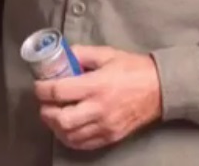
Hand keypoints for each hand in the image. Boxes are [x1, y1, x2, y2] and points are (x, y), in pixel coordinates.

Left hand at [34, 45, 161, 150]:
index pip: (59, 92)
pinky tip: (65, 128)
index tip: (38, 85)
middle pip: (62, 119)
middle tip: (43, 102)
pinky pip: (84, 144)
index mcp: (96, 86)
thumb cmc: (132, 68)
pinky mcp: (112, 137)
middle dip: (46, 111)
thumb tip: (61, 56)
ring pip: (71, 135)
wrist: (160, 89)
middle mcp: (99, 109)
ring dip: (55, 126)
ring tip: (51, 115)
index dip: (42, 89)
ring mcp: (106, 126)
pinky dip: (69, 138)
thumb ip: (81, 54)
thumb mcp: (105, 53)